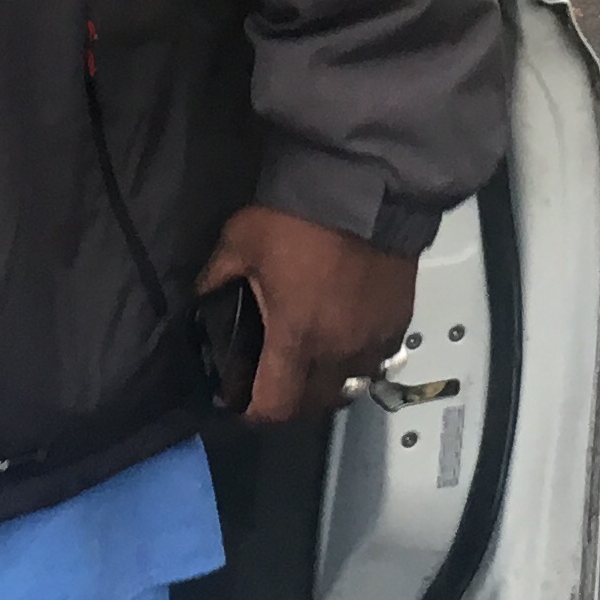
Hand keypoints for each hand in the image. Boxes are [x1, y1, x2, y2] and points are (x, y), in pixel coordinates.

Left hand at [200, 204, 415, 427]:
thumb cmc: (297, 220)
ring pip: (349, 383)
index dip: (252, 411)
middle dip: (290, 398)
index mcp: (298, 339)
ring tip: (312, 355)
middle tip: (273, 374)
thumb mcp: (239, 243)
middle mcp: (340, 352)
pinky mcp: (400, 320)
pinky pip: (376, 356)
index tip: (240, 398)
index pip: (275, 407)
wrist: (367, 187)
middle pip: (314, 404)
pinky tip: (344, 330)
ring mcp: (375, 339)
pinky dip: (357, 355)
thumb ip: (216, 280)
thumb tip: (200, 305)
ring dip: (328, 379)